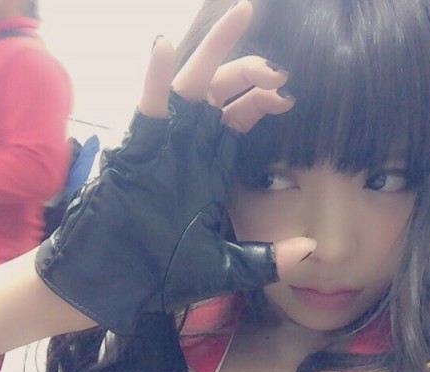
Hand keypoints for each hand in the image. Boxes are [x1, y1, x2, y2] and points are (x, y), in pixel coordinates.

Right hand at [36, 0, 315, 334]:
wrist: (118, 287)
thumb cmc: (162, 273)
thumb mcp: (225, 266)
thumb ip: (266, 260)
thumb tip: (311, 253)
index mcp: (209, 167)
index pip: (239, 117)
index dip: (263, 100)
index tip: (289, 96)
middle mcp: (188, 147)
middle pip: (220, 91)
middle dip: (249, 70)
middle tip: (278, 67)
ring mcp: (163, 145)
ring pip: (190, 86)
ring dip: (214, 53)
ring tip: (241, 18)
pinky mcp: (137, 150)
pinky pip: (147, 107)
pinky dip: (154, 78)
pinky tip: (165, 45)